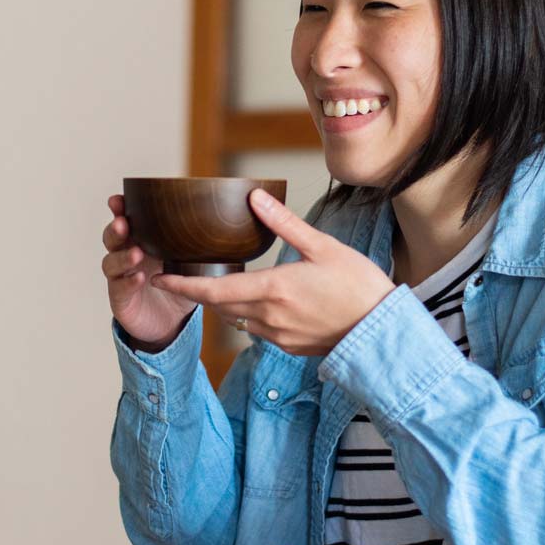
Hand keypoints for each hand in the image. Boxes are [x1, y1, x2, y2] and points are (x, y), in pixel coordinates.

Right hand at [101, 194, 195, 350]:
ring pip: (111, 263)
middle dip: (115, 229)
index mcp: (141, 241)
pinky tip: (139, 278)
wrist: (171, 323)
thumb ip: (199, 242)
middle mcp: (126, 256)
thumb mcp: (190, 261)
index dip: (119, 209)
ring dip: (122, 257)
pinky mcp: (121, 300)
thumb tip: (230, 221)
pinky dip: (128, 282)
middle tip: (123, 223)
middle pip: (112, 238)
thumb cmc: (178, 285)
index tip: (118, 199)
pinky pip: (119, 288)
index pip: (126, 220)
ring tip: (136, 254)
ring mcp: (120, 278)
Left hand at [150, 189, 395, 355]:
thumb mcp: (323, 247)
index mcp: (273, 289)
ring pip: (237, 318)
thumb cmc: (359, 285)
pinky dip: (249, 314)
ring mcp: (278, 336)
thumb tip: (255, 197)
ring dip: (224, 302)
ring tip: (216, 283)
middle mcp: (269, 317)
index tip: (160, 276)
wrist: (384, 332)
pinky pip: (258, 329)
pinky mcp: (290, 347)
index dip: (183, 284)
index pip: (213, 289)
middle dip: (198, 291)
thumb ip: (284, 224)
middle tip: (181, 274)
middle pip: (219, 305)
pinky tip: (259, 300)